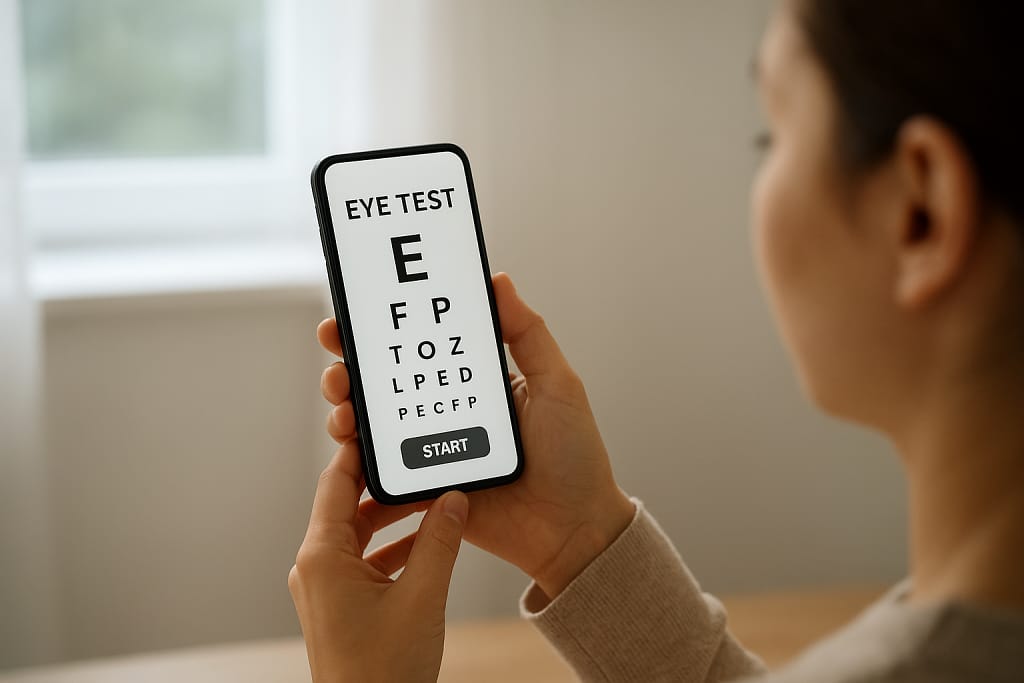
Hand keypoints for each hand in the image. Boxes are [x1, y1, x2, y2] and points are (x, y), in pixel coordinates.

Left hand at [288, 442, 468, 681]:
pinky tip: (429, 543)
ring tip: (434, 500)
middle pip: (350, 506)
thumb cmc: (383, 672)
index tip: (382, 425)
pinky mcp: (340, 606)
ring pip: (361, 534)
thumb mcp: (422, 598)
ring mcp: (326, 589)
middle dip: (389, 485)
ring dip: (396, 519)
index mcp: (322, 557)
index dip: (359, 451)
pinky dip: (394, 548)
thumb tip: (454, 499)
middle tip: (421, 460)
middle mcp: (316, 567)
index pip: (337, 483)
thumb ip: (440, 542)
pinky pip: (365, 561)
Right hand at [318, 273, 632, 598]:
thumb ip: (527, 334)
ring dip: (347, 408)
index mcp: (475, 384)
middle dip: (351, 366)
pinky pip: (381, 472)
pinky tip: (349, 445)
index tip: (357, 313)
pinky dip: (357, 458)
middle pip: (385, 384)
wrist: (574, 531)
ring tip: (343, 406)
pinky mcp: (425, 490)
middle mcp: (447, 413)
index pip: (422, 348)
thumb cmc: (575, 457)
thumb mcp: (557, 385)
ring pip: (374, 424)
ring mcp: (434, 452)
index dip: (386, 330)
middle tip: (338, 359)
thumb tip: (499, 281)